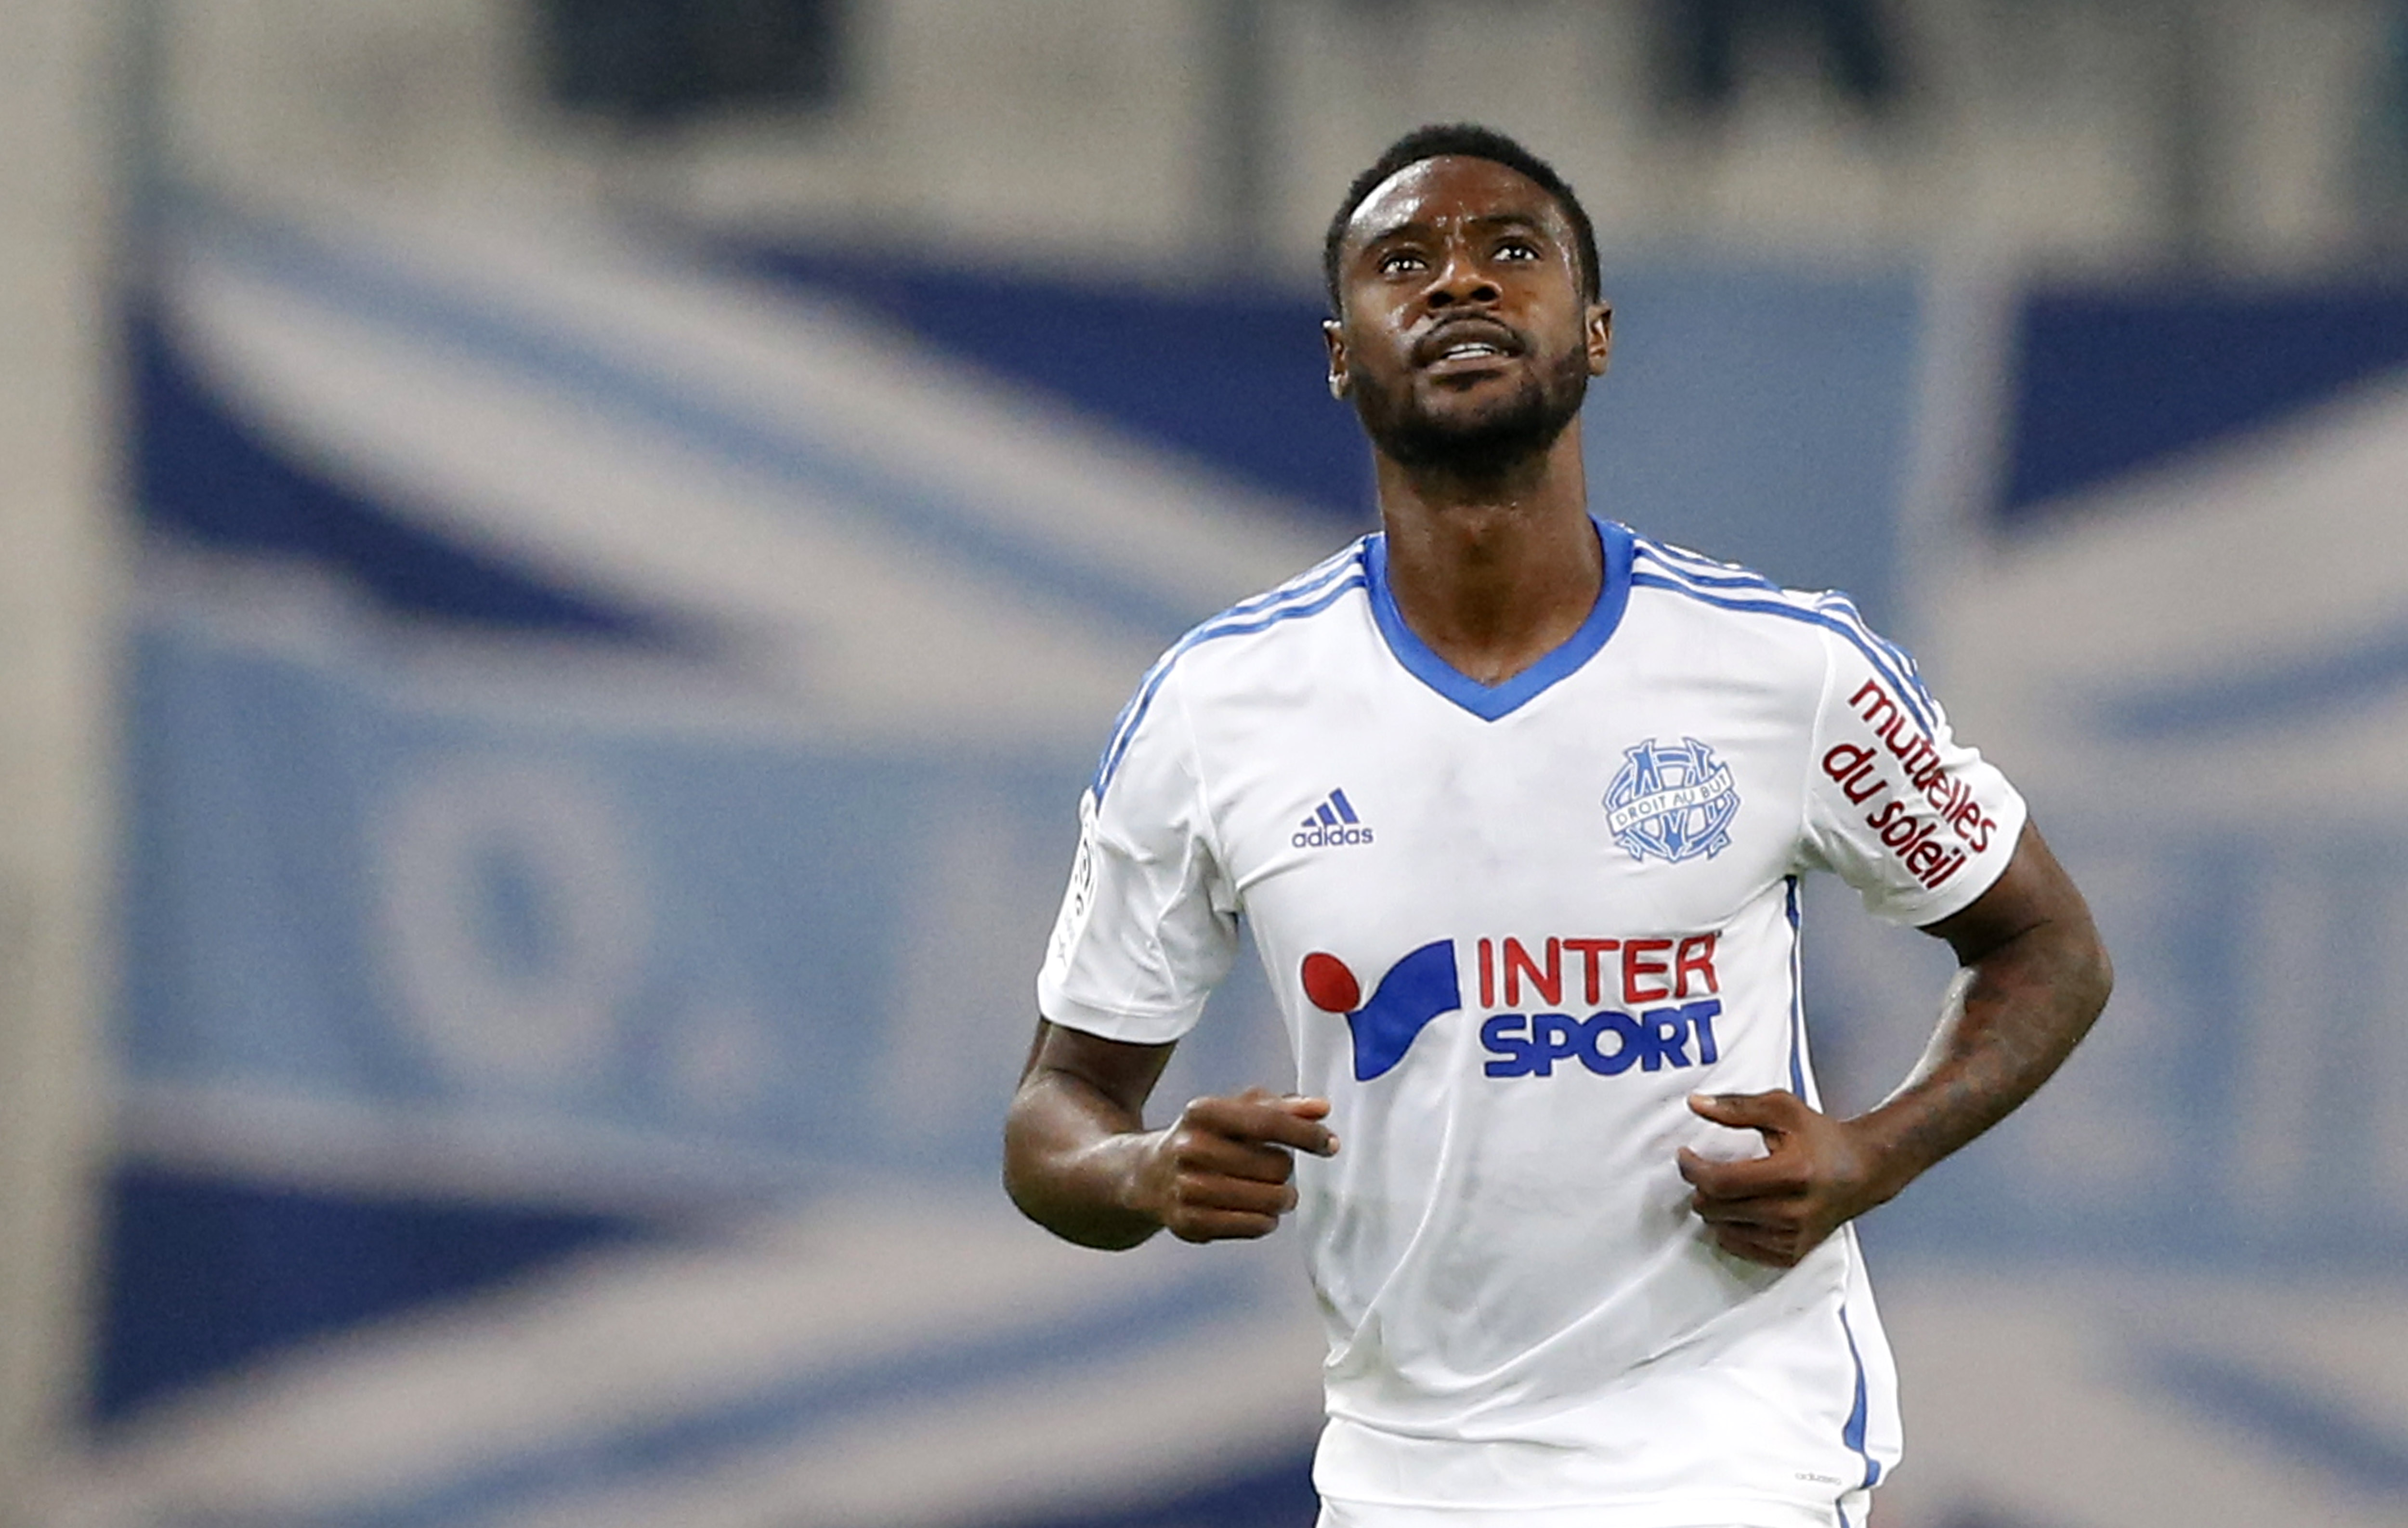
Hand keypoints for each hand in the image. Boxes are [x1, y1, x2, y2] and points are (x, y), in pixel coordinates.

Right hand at [1131, 1088, 1337, 1242]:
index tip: (1330, 1144)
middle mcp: (1190, 1148)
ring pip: (1270, 1200)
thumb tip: (1322, 1109)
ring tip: (1268, 1191)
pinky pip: (1255, 1226)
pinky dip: (1265, 1221)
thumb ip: (1282, 1107)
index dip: (1306, 1134)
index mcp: (1203, 1112)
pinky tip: (1256, 1211)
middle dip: (1284, 1169)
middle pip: (1276, 1166)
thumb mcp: (1235, 1112)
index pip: (1268, 1122)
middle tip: (1271, 1168)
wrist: (1148, 1175)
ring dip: (1280, 1198)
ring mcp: (1187, 1188)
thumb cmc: (1206, 1138)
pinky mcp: (1189, 1223)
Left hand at [1676, 1090, 1884, 1267]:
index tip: (1685, 1157)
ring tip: (1726, 1189)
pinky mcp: (1793, 1253)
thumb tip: (1696, 1104)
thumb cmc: (1823, 1139)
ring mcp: (1793, 1236)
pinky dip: (1730, 1229)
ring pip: (1723, 1230)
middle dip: (1701, 1188)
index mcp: (1791, 1173)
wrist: (1863, 1170)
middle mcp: (1793, 1211)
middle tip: (1705, 1171)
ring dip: (1714, 1209)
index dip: (1692, 1169)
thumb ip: (1736, 1107)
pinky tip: (1738, 1210)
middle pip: (1717, 1208)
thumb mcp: (1782, 1109)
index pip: (1721, 1182)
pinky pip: (1740, 1248)